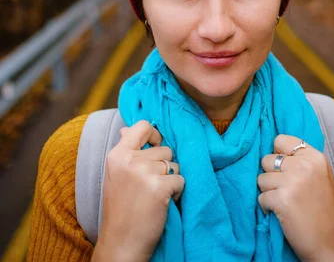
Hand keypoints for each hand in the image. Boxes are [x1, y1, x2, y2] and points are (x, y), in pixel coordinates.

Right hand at [93, 120, 184, 261]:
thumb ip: (125, 151)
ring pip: (175, 164)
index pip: (142, 126)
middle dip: (164, 166)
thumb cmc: (120, 209)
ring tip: (155, 195)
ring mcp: (145, 173)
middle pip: (165, 148)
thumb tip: (127, 128)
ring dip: (171, 179)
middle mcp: (130, 160)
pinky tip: (163, 204)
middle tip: (150, 186)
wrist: (121, 243)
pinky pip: (180, 179)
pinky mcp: (160, 187)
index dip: (154, 135)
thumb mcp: (115, 175)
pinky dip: (177, 192)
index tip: (154, 148)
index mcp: (117, 154)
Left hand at [258, 135, 333, 261]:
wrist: (331, 244)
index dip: (278, 154)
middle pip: (267, 159)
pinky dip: (267, 207)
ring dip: (268, 192)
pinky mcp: (281, 199)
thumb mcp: (321, 176)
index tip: (284, 169)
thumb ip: (302, 161)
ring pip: (261, 178)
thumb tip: (275, 151)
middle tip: (285, 190)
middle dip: (271, 175)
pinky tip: (281, 214)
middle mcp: (304, 165)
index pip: (281, 140)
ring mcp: (292, 181)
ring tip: (284, 203)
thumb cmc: (324, 211)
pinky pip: (261, 197)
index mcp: (315, 157)